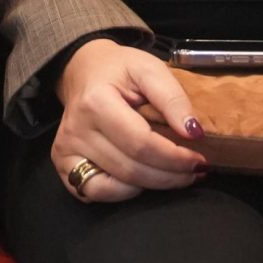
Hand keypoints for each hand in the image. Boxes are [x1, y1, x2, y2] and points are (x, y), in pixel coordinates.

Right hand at [49, 40, 207, 203]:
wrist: (82, 70)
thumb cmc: (118, 70)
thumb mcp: (150, 69)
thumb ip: (172, 98)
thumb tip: (193, 132)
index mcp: (96, 101)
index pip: (140, 143)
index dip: (174, 157)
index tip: (199, 159)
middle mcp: (76, 129)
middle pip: (131, 169)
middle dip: (170, 176)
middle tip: (195, 170)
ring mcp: (66, 149)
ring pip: (118, 185)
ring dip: (154, 185)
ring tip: (176, 175)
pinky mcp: (63, 163)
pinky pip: (94, 192)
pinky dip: (122, 193)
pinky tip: (142, 180)